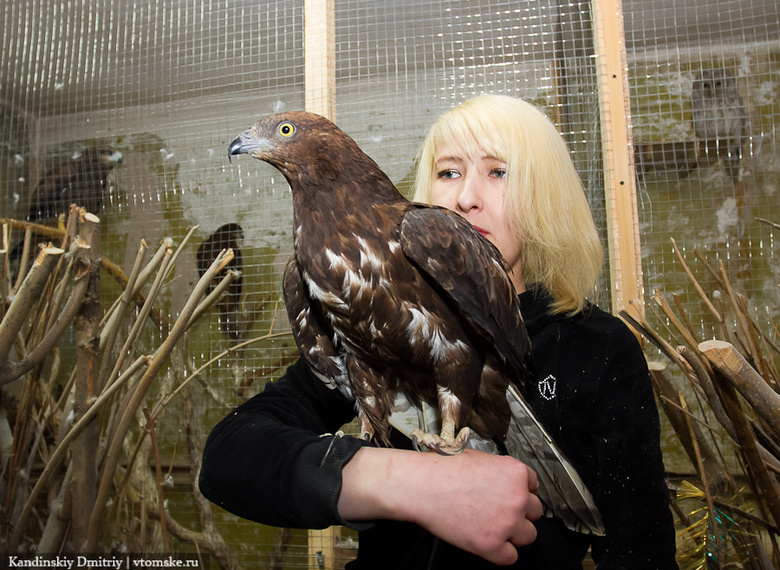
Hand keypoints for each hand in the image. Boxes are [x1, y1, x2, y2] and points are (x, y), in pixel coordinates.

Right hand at [338, 447, 542, 565]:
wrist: (423, 486)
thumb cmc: (444, 470)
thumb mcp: (481, 460)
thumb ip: (501, 474)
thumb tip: (508, 485)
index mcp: (515, 473)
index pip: (534, 486)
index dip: (521, 491)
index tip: (512, 496)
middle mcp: (517, 498)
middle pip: (535, 511)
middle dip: (520, 511)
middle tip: (501, 510)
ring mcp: (507, 523)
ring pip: (529, 535)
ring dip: (515, 532)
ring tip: (495, 525)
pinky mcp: (492, 544)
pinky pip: (511, 557)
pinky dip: (501, 552)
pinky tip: (489, 540)